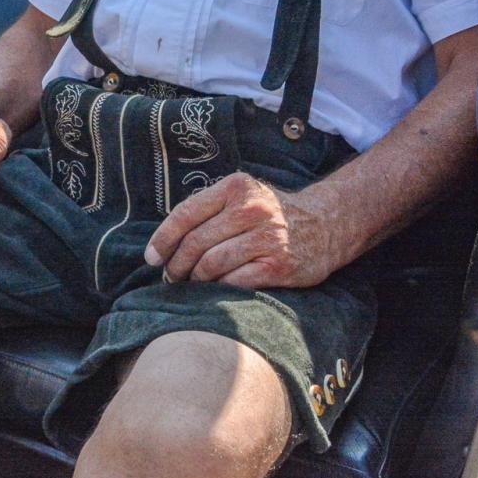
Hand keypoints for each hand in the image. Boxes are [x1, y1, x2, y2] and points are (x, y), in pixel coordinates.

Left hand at [143, 173, 342, 289]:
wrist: (325, 225)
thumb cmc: (271, 214)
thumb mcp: (242, 196)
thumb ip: (208, 210)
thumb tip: (163, 242)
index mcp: (236, 187)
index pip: (186, 214)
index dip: (163, 239)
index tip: (152, 258)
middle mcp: (252, 209)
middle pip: (196, 243)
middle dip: (176, 265)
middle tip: (171, 278)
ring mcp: (267, 238)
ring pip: (211, 264)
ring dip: (195, 280)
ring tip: (191, 285)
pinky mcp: (278, 266)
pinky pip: (234, 281)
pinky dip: (218, 288)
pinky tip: (215, 290)